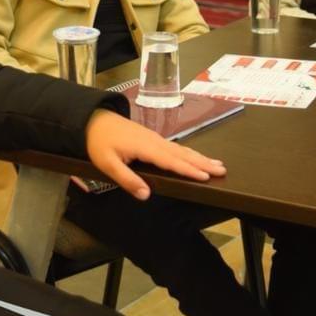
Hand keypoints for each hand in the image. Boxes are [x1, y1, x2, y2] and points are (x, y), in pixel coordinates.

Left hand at [84, 109, 225, 200]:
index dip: (188, 170)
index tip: (205, 177)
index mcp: (145, 147)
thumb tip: (146, 195)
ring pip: (181, 150)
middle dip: (203, 163)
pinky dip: (190, 153)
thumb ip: (127, 179)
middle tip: (222, 170)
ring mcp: (155, 139)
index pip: (171, 161)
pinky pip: (176, 147)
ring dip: (200, 157)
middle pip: (182, 154)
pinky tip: (196, 157)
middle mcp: (154, 141)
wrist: (93, 120)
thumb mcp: (107, 164)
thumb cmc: (99, 142)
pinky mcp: (152, 139)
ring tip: (217, 164)